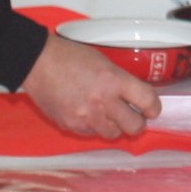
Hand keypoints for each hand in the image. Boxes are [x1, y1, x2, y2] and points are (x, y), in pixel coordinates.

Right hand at [21, 33, 161, 139]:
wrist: (37, 63)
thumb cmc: (70, 57)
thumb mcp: (103, 62)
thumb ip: (120, 81)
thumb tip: (135, 98)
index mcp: (113, 80)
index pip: (147, 101)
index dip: (154, 108)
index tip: (153, 110)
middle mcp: (102, 101)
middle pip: (135, 126)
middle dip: (138, 123)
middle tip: (134, 117)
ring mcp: (86, 117)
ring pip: (114, 134)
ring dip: (115, 127)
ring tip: (108, 115)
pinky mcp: (72, 126)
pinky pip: (92, 134)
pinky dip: (94, 127)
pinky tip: (88, 114)